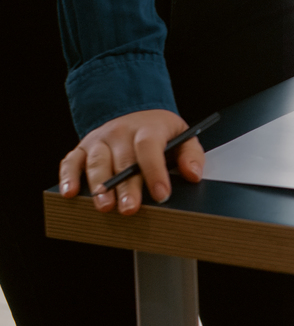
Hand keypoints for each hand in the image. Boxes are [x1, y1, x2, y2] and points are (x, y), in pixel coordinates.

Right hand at [59, 109, 205, 214]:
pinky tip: (70, 193)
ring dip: (99, 186)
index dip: (155, 171)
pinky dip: (68, 177)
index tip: (162, 194)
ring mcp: (99, 139)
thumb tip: (193, 175)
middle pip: (122, 160)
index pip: (149, 147)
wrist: (137, 116)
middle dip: (126, 187)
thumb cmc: (161, 133)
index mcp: (148, 127)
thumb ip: (191, 155)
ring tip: (104, 207)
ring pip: (96, 162)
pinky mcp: (82, 148)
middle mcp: (121, 131)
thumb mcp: (183, 137)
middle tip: (130, 209)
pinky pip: (71, 161)